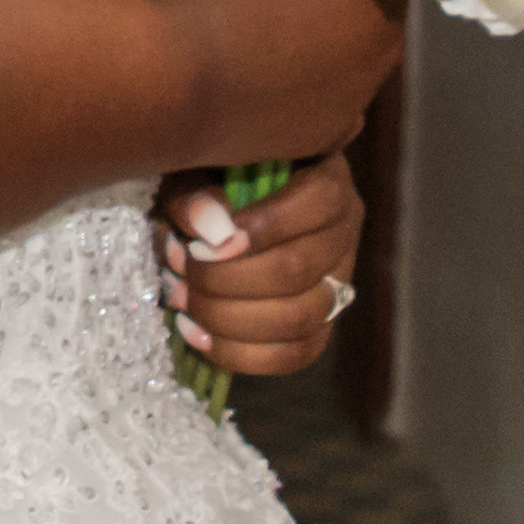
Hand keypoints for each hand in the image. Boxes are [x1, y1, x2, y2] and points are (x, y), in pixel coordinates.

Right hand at [144, 0, 399, 171]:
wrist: (166, 85)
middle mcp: (381, 49)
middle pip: (372, 6)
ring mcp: (355, 101)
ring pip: (353, 57)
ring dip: (326, 40)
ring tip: (274, 30)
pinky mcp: (324, 139)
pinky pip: (329, 100)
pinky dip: (309, 85)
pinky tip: (272, 74)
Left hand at [154, 152, 364, 377]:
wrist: (210, 216)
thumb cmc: (206, 180)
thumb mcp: (195, 169)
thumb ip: (197, 193)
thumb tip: (213, 231)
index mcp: (327, 180)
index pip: (320, 204)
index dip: (265, 226)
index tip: (205, 240)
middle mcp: (344, 233)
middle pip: (299, 270)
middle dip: (226, 280)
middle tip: (179, 272)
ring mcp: (338, 284)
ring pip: (299, 318)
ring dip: (228, 317)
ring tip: (182, 302)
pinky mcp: (319, 327)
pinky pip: (293, 355)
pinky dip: (240, 353)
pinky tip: (198, 336)